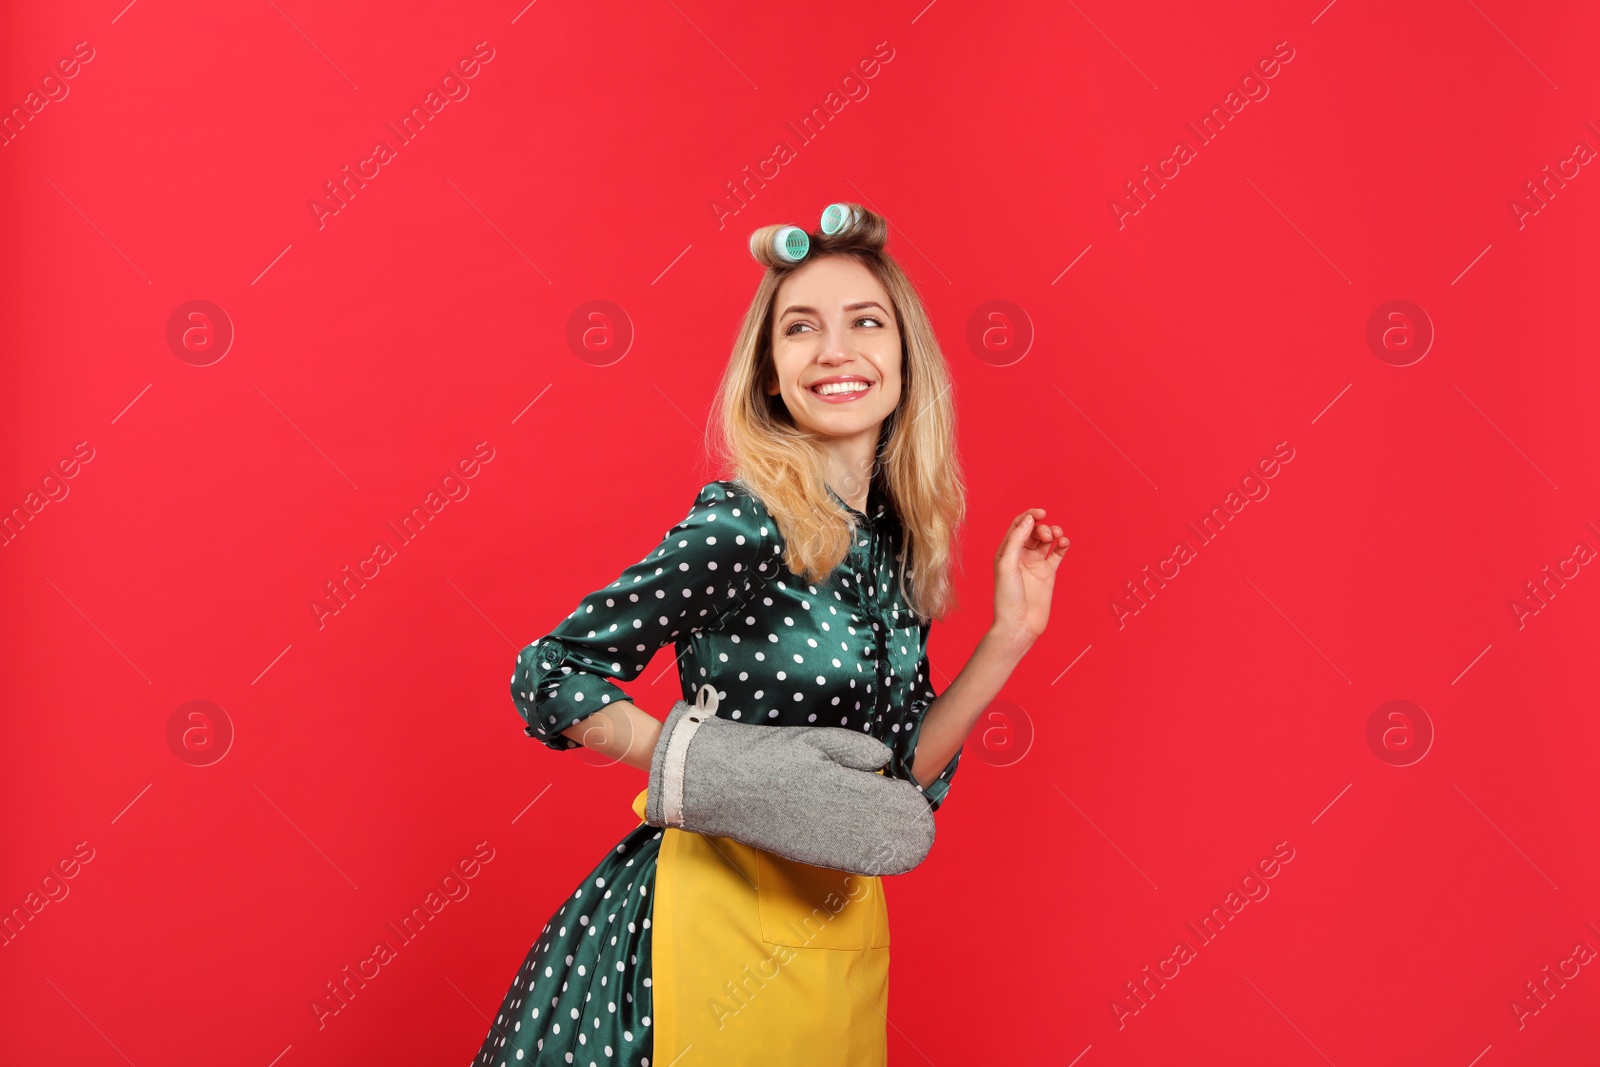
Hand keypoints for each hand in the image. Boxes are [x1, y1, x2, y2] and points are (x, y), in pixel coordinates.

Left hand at [992, 508, 1069, 645]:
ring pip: (1047, 541)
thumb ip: (1017, 540)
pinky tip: (1064, 543)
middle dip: (1042, 528)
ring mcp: (1035, 565)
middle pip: (1033, 531)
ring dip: (1054, 533)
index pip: (1018, 526)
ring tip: (1058, 536)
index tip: (1041, 513)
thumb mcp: (1007, 564)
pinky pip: (1057, 554)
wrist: (1019, 624)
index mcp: (1006, 551)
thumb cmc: (1007, 597)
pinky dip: (1062, 546)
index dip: (1029, 516)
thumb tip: (1029, 519)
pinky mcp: (1048, 574)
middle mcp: (1020, 556)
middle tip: (1046, 535)